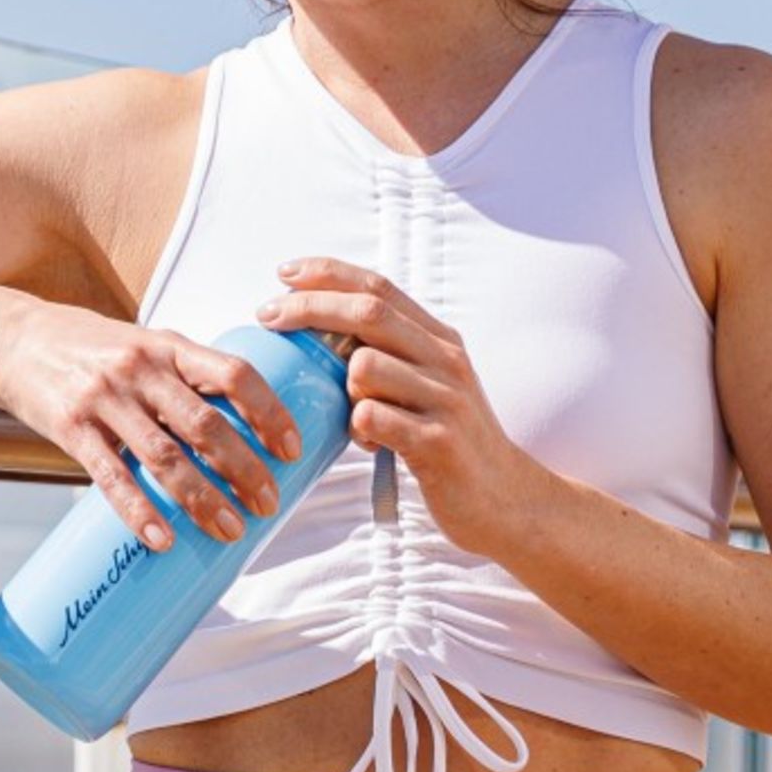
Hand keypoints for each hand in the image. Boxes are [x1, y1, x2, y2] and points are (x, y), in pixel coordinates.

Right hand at [0, 297, 303, 554]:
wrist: (15, 340)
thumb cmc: (91, 347)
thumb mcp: (146, 345)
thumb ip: (186, 378)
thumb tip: (242, 428)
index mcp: (168, 346)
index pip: (233, 374)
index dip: (269, 412)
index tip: (292, 449)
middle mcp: (140, 368)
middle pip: (205, 424)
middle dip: (243, 468)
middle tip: (268, 504)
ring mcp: (105, 398)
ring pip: (164, 455)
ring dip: (202, 498)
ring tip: (229, 530)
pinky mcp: (72, 427)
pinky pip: (111, 476)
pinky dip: (140, 510)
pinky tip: (162, 538)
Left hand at [258, 256, 552, 554]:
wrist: (505, 499)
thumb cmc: (451, 440)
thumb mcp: (431, 384)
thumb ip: (392, 355)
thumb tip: (324, 331)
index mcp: (441, 340)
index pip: (379, 286)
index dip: (328, 273)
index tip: (285, 273)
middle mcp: (446, 360)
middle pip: (366, 311)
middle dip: (308, 308)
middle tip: (267, 317)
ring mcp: (445, 400)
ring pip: (364, 366)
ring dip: (343, 388)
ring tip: (357, 416)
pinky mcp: (438, 442)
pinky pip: (371, 417)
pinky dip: (357, 428)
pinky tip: (369, 442)